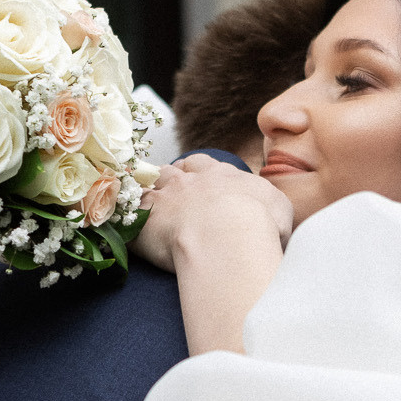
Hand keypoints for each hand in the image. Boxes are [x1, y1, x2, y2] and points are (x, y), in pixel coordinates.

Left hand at [134, 154, 293, 272]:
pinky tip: (120, 223)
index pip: (203, 165)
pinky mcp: (143, 220)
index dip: (197, 170)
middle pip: (172, 171)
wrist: (228, 235)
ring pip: (147, 187)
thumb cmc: (259, 224)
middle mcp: (189, 181)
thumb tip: (275, 216)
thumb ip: (273, 206)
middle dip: (169, 177)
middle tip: (169, 188)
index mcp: (220, 176)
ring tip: (143, 202)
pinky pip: (126, 214)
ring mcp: (164, 198)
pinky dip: (123, 217)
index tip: (195, 176)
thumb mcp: (280, 209)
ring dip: (145, 192)